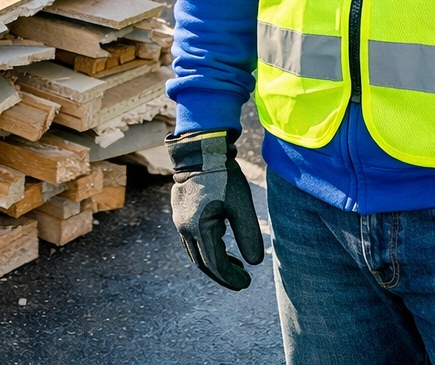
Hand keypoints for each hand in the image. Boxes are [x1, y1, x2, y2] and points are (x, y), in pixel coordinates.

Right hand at [167, 130, 264, 289]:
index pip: (215, 264)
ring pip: (196, 251)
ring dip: (215, 261)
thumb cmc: (224, 176)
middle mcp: (184, 228)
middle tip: (242, 280)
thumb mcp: (241, 205)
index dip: (231, 277)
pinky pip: (192, 238)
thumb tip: (255, 263)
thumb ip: (248, 234)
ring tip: (236, 265)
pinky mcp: (180, 212)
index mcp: (199, 229)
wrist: (201, 150)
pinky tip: (222, 243)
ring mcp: (179, 220)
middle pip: (203, 262)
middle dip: (222, 274)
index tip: (246, 283)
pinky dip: (207, 246)